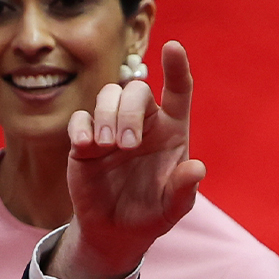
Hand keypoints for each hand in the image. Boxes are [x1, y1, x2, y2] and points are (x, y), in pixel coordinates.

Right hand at [51, 41, 205, 278]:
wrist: (117, 232)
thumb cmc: (152, 212)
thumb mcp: (173, 208)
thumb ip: (185, 189)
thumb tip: (197, 169)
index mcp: (171, 130)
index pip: (178, 90)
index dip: (177, 68)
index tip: (173, 47)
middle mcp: (142, 122)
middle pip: (136, 91)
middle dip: (128, 111)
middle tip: (125, 145)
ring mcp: (111, 129)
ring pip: (107, 96)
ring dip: (107, 115)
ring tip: (106, 145)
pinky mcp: (85, 142)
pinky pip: (80, 119)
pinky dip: (82, 127)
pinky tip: (86, 146)